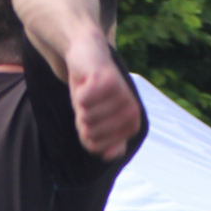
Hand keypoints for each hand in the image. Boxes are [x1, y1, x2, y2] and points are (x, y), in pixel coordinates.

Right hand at [65, 26, 140, 160]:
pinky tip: (86, 81)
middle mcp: (131, 110)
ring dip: (80, 105)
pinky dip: (79, 91)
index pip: (98, 148)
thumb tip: (109, 155)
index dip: (87, 134)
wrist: (88, 54)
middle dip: (82, 119)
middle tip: (89, 102)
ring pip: (86, 117)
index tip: (93, 116)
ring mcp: (121, 95)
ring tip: (88, 91)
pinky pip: (83, 101)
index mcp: (131, 123)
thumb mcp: (97, 122)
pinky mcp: (108, 80)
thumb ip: (105, 143)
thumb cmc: (92, 91)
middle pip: (91, 134)